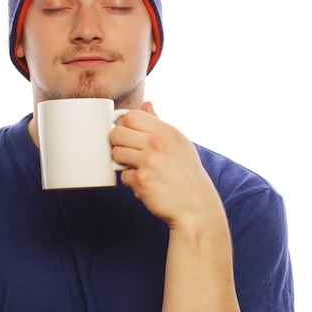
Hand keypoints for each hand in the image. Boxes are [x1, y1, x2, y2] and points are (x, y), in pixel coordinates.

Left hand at [110, 101, 225, 230]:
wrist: (196, 206)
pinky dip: (131, 182)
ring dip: (123, 162)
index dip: (125, 125)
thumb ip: (159, 124)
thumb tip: (146, 104)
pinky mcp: (142, 181)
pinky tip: (146, 184)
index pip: (132, 115)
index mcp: (167, 132)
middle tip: (129, 152)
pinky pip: (122, 176)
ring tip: (139, 168)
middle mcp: (158, 144)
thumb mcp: (179, 143)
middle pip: (117, 132)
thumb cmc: (186, 174)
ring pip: (116, 153)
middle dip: (118, 143)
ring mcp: (149, 162)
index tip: (129, 135)